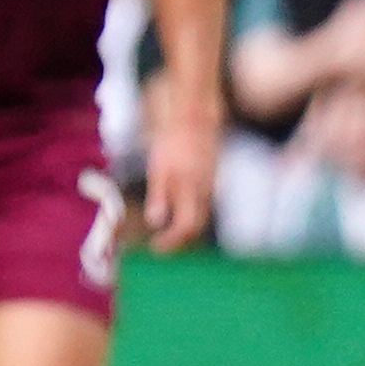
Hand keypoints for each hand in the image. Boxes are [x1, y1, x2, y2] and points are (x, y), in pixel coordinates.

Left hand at [143, 107, 218, 252]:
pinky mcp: (209, 176)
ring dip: (183, 227)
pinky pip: (201, 201)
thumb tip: (156, 222)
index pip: (186, 227)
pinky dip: (188, 212)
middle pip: (195, 224)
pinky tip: (175, 210)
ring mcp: (209, 183)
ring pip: (199, 213)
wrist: (193, 118)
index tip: (155, 247)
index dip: (172, 241)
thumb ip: (159, 196)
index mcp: (191, 191)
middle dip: (178, 240)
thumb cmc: (172, 143)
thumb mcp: (160, 170)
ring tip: (165, 233)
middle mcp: (204, 191)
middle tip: (160, 245)